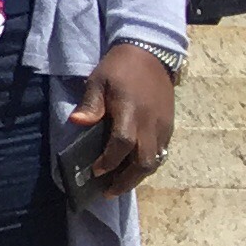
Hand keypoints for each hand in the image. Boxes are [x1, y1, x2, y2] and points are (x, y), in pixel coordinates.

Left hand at [73, 44, 176, 189]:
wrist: (151, 54)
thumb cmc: (119, 68)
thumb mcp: (99, 80)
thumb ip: (90, 104)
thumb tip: (76, 122)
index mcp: (131, 111)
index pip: (122, 143)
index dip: (109, 161)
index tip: (95, 172)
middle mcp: (150, 123)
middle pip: (144, 161)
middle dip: (126, 180)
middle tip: (108, 191)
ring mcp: (163, 126)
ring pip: (155, 161)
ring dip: (138, 177)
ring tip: (119, 186)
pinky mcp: (169, 127)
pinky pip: (162, 153)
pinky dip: (148, 165)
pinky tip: (133, 170)